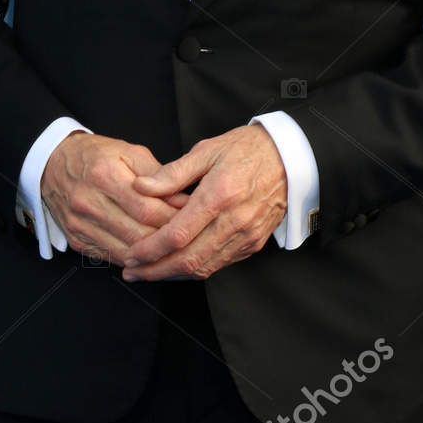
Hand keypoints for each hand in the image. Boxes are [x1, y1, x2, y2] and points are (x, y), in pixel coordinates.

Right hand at [40, 132, 188, 264]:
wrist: (53, 164)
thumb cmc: (95, 156)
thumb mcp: (129, 152)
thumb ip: (157, 176)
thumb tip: (183, 199)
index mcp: (104, 176)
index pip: (147, 208)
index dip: (174, 218)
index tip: (193, 219)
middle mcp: (89, 203)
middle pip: (138, 233)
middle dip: (168, 239)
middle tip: (189, 238)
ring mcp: (80, 225)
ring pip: (126, 251)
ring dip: (154, 254)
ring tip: (175, 249)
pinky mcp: (77, 240)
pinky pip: (112, 257)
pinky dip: (135, 259)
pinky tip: (151, 255)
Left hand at [120, 124, 286, 281]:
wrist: (291, 157)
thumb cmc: (248, 149)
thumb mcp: (207, 150)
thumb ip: (172, 173)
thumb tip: (140, 186)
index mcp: (219, 195)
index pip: (178, 234)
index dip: (150, 249)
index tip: (131, 255)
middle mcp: (234, 221)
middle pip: (188, 259)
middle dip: (155, 270)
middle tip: (132, 272)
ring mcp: (246, 236)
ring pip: (204, 268)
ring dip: (173, 274)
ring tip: (148, 272)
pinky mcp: (253, 243)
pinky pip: (220, 264)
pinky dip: (196, 269)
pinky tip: (178, 264)